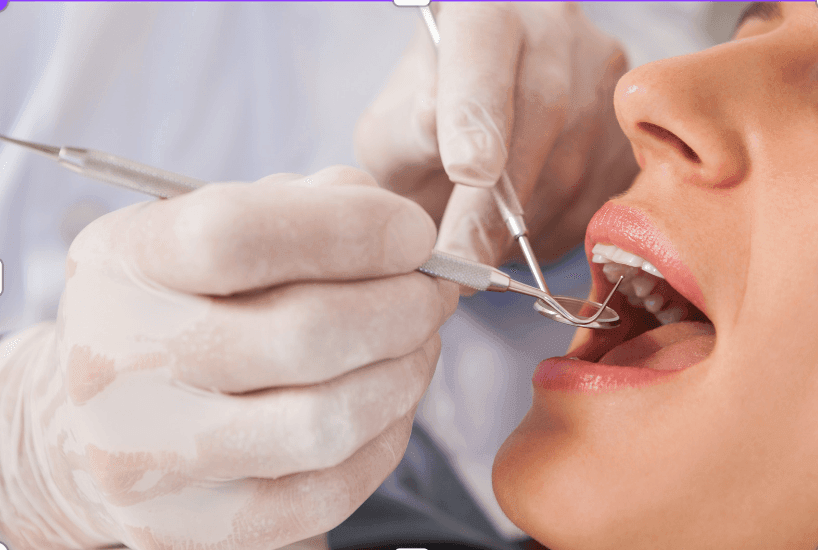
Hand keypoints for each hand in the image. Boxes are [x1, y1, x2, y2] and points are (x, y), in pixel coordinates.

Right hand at [0, 166, 456, 548]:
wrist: (100, 417)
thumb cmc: (184, 304)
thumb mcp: (215, 226)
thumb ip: (305, 207)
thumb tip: (404, 231)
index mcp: (122, 265)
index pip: (234, 236)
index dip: (350, 228)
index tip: (414, 232)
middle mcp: (117, 365)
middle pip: (302, 335)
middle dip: (403, 308)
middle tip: (433, 293)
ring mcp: (150, 460)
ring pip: (326, 424)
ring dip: (404, 375)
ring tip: (418, 344)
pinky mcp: (194, 528)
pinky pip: (329, 492)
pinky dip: (385, 441)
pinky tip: (388, 402)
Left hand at [356, 2, 638, 267]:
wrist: (476, 129)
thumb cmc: (423, 132)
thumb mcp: (391, 131)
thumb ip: (404, 132)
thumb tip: (433, 123)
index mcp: (482, 13)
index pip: (484, 50)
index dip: (478, 112)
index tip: (467, 172)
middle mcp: (552, 29)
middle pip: (543, 113)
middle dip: (497, 203)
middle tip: (462, 258)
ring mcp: (601, 73)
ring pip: (576, 161)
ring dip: (525, 224)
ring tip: (480, 246)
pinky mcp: (629, 128)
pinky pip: (603, 193)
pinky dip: (557, 230)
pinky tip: (522, 233)